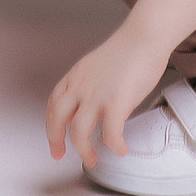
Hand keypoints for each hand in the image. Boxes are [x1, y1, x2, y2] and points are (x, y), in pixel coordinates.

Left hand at [46, 20, 171, 169]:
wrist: (144, 36)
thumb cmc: (128, 49)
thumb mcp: (97, 65)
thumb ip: (89, 83)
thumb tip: (90, 102)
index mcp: (76, 76)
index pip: (53, 103)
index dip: (50, 124)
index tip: (55, 139)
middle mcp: (81, 86)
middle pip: (56, 118)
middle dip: (55, 140)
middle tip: (60, 154)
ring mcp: (97, 95)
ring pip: (78, 132)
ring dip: (84, 151)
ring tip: (92, 159)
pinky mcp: (116, 102)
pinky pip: (109, 134)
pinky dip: (114, 146)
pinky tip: (120, 149)